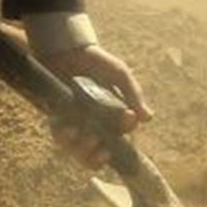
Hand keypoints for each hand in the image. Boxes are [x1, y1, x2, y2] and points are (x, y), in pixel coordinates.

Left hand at [39, 43, 151, 169]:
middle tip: (102, 146)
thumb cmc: (97, 62)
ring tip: (89, 138)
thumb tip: (148, 118)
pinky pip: (60, 138)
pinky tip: (71, 129)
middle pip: (97, 154)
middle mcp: (94, 127)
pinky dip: (65, 138)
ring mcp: (75, 126)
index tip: (128, 120)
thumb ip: (133, 94)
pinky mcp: (57, 121)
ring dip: (84, 150)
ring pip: (78, 151)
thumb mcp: (120, 74)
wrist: (69, 51)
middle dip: (99, 155)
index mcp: (112, 119)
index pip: (120, 139)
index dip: (123, 137)